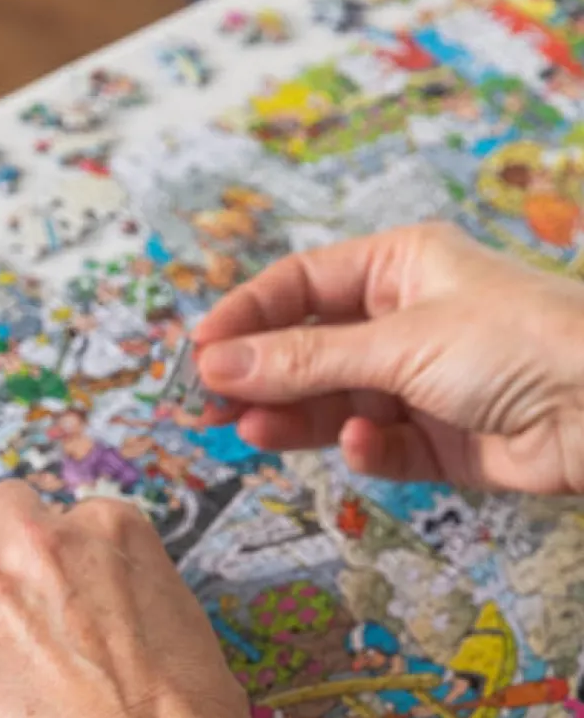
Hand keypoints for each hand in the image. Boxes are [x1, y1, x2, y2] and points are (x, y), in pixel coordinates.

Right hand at [193, 222, 583, 493]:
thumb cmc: (519, 344)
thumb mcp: (397, 343)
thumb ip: (301, 360)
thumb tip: (214, 365)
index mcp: (399, 268)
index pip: (299, 285)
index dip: (245, 317)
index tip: (199, 354)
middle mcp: (403, 321)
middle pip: (306, 349)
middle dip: (258, 378)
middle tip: (207, 409)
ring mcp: (417, 382)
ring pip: (331, 402)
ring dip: (292, 418)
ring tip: (251, 433)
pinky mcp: (434, 440)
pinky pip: (374, 445)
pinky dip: (359, 448)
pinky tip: (357, 445)